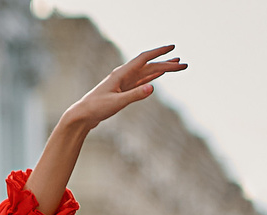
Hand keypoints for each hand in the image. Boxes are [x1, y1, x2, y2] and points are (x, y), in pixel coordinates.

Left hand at [60, 43, 184, 136]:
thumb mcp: (117, 103)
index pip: (144, 59)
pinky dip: (152, 77)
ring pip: (147, 73)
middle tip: (184, 64)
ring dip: (162, 69)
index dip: (159, 52)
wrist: (83, 116)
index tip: (172, 47)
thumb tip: (152, 87)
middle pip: (149, 66)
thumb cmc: (96, 108)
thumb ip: (135, 95)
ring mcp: (125, 82)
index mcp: (122, 74)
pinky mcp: (124, 91)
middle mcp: (124, 75)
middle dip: (167, 64)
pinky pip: (142, 81)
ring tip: (176, 65)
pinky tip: (160, 75)